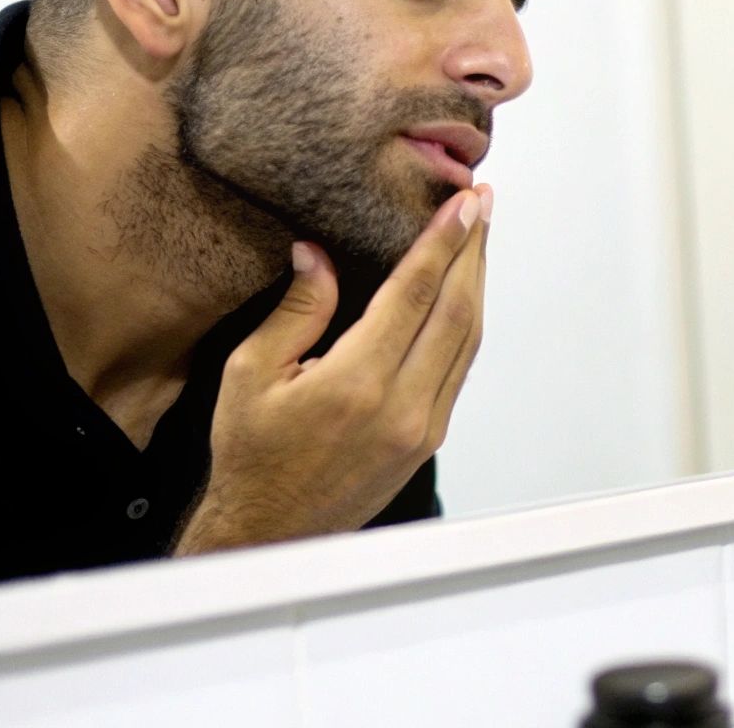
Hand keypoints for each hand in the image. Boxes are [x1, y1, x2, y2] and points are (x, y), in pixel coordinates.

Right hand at [173, 183, 491, 554]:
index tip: (466, 203)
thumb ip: (295, 311)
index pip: (415, 295)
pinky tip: (464, 295)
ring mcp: (422, 428)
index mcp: (355, 384)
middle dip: (473, 251)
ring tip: (479, 237)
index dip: (443, 242)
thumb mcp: (249, 374)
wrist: (269, 531)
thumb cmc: (251, 455)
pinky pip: (459, 370)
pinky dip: (467, 324)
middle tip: (484, 203)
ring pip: (467, 341)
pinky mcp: (428, 441)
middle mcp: (401, 407)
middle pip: (456, 311)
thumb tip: (316, 252)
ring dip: (477, 284)